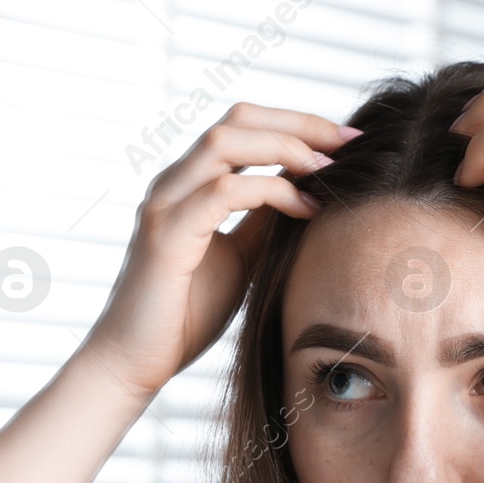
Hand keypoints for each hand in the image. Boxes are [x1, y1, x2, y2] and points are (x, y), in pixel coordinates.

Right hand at [85, 103, 359, 397]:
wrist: (134, 363)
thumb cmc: (185, 317)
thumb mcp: (241, 259)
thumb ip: (265, 222)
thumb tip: (309, 192)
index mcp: (189, 184)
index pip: (244, 127)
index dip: (297, 124)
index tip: (347, 142)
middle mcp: (174, 183)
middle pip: (237, 119)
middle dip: (299, 124)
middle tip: (348, 143)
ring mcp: (165, 204)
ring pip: (225, 142)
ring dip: (286, 148)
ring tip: (328, 171)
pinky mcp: (167, 235)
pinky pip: (223, 191)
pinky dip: (271, 192)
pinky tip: (304, 210)